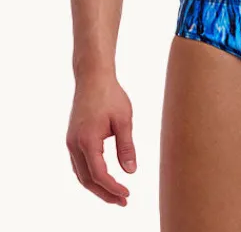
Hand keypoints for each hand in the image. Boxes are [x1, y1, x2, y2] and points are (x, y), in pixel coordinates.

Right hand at [66, 74, 136, 205]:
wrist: (92, 76)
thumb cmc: (110, 95)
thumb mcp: (124, 119)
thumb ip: (126, 146)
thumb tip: (130, 172)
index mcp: (87, 140)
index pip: (99, 174)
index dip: (113, 188)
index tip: (127, 194)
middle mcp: (75, 144)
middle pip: (87, 180)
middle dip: (104, 193)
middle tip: (123, 201)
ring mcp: (71, 141)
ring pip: (81, 174)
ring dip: (97, 187)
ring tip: (115, 194)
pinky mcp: (72, 138)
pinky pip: (79, 164)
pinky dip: (90, 176)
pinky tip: (103, 178)